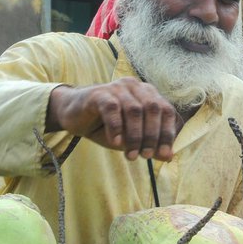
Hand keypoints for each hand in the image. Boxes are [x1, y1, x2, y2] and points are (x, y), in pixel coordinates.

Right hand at [46, 80, 177, 160]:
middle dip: (152, 135)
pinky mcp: (99, 93)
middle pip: (153, 108)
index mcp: (148, 94)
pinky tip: (116, 143)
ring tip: (131, 155)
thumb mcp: (130, 138)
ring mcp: (117, 88)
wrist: (74, 116)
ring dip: (135, 135)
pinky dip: (116, 127)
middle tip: (146, 156)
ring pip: (134, 110)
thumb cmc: (106, 126)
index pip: (166, 110)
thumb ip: (149, 144)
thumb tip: (168, 157)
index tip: (164, 155)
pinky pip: (112, 108)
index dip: (168, 133)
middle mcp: (135, 87)